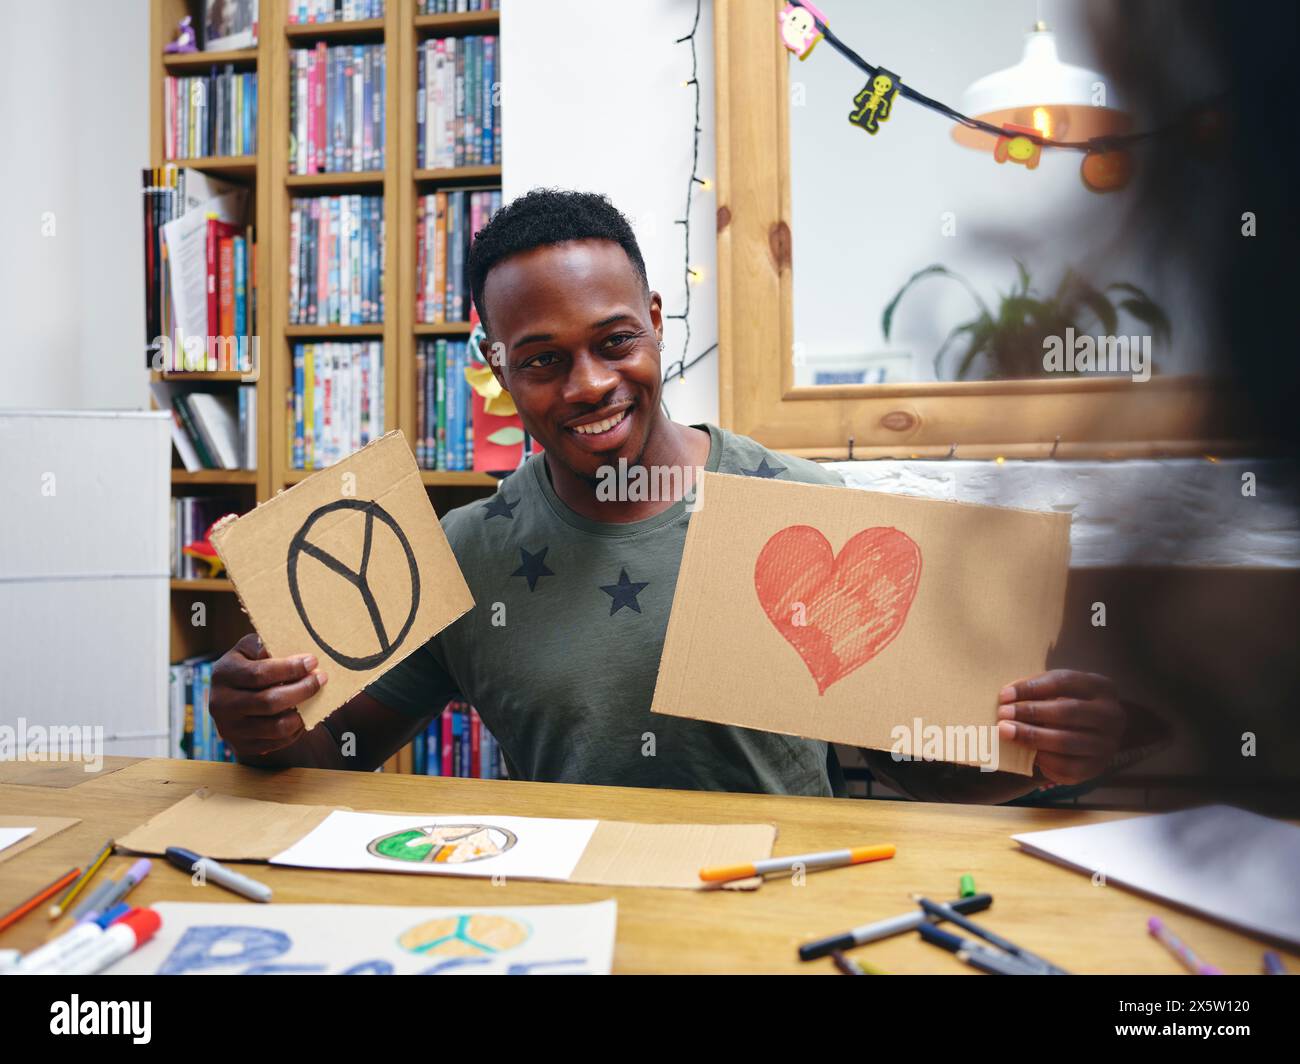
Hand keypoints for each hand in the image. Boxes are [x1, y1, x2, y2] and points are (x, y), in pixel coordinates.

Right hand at [208, 634, 327, 759]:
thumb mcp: (249, 648)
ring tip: (315, 697)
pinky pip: (277, 742)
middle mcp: (221, 704)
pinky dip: (296, 729)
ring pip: (276, 727)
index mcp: (223, 674)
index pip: (259, 674)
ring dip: (302, 712)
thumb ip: (266, 646)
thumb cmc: (247, 665)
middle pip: (269, 702)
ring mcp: (229, 728)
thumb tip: (292, 655)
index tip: (312, 661)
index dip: (289, 668)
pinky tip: (303, 714)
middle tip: (321, 678)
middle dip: (302, 690)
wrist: (230, 696)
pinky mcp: (241, 746)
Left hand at [996, 670, 1124, 786]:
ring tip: (1006, 732)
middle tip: (1003, 714)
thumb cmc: (1065, 704)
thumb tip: (1006, 697)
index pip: (1065, 682)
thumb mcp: (1057, 690)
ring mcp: (1107, 745)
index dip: (1031, 688)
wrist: (1090, 735)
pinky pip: (1066, 767)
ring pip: (1066, 742)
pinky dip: (1042, 760)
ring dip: (1031, 737)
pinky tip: (1025, 753)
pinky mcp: (1096, 768)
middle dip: (1031, 712)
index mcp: (1102, 688)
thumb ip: (1036, 689)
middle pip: (1068, 712)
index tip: (1004, 695)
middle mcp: (1112, 716)